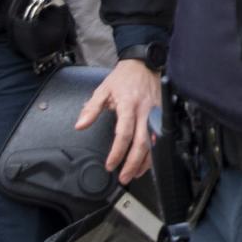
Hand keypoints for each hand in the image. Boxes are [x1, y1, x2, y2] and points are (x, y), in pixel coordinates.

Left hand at [73, 57, 161, 183]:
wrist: (144, 64)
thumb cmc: (124, 78)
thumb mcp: (102, 90)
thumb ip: (91, 109)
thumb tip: (80, 125)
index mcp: (128, 105)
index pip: (124, 134)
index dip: (117, 152)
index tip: (110, 165)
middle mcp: (144, 111)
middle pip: (142, 143)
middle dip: (133, 162)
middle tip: (123, 177)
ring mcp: (155, 114)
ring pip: (154, 143)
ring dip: (145, 161)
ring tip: (135, 174)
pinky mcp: (162, 115)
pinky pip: (159, 137)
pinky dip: (153, 152)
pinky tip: (146, 161)